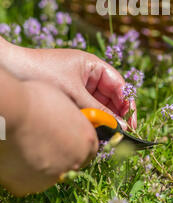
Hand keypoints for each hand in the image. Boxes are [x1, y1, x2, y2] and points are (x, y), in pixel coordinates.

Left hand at [0, 39, 136, 129]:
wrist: (11, 68)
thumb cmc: (43, 72)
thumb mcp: (74, 93)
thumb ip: (98, 110)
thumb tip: (119, 127)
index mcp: (93, 66)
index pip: (119, 85)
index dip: (127, 104)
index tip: (131, 123)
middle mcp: (88, 75)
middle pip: (110, 97)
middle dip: (116, 115)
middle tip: (120, 135)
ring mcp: (77, 86)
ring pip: (98, 105)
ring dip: (102, 119)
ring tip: (106, 136)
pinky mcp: (67, 97)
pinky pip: (84, 109)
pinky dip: (89, 120)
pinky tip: (90, 132)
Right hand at [0, 79, 98, 195]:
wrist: (10, 112)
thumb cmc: (35, 100)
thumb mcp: (64, 103)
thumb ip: (72, 119)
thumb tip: (69, 120)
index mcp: (87, 141)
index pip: (89, 150)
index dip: (77, 144)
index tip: (67, 139)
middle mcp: (74, 163)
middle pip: (70, 163)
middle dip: (59, 155)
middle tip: (43, 141)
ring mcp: (52, 178)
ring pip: (48, 174)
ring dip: (40, 163)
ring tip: (25, 144)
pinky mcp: (28, 187)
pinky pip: (26, 180)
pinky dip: (21, 171)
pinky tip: (16, 153)